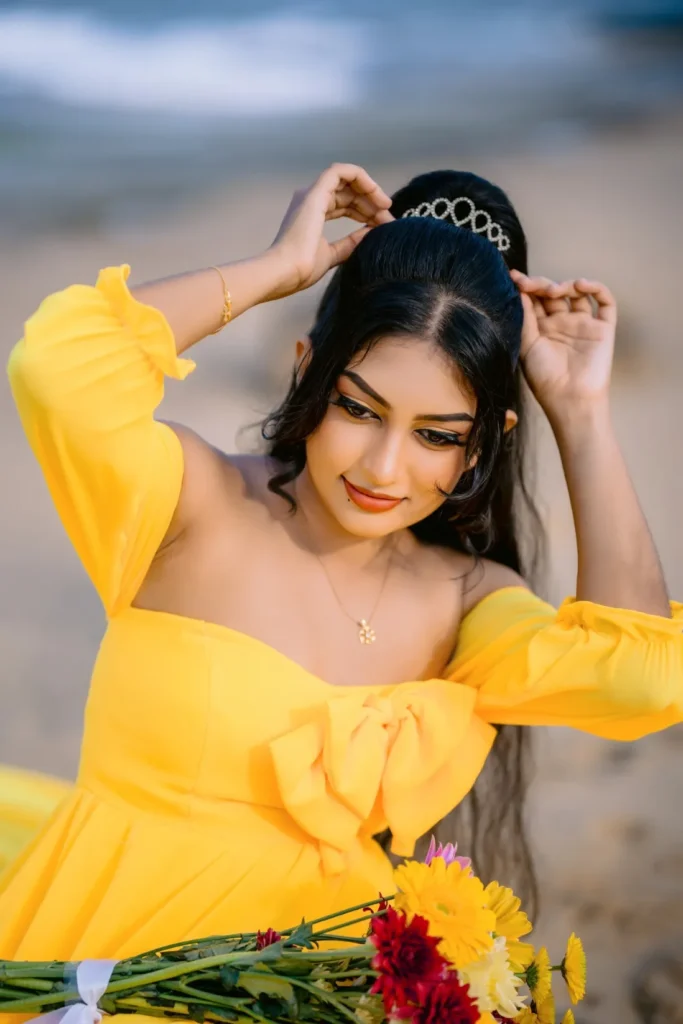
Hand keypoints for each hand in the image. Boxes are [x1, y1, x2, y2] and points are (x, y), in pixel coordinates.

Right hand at [268, 163, 393, 296]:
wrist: (285, 272)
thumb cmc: (302, 268)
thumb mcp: (334, 254)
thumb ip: (351, 243)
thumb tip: (371, 233)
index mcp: (312, 213)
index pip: (344, 205)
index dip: (366, 212)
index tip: (382, 225)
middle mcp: (310, 199)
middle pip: (348, 193)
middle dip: (371, 204)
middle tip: (389, 219)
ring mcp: (311, 193)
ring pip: (347, 180)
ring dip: (370, 191)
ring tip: (386, 208)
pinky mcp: (315, 192)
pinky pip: (340, 171)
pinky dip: (360, 177)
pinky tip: (375, 193)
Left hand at [511, 270, 617, 419]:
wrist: (570, 399)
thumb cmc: (545, 379)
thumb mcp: (528, 346)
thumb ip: (526, 318)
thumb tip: (520, 292)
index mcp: (542, 329)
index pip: (535, 301)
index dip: (526, 287)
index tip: (514, 277)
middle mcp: (563, 324)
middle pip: (553, 294)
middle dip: (541, 284)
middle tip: (531, 283)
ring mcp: (583, 324)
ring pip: (577, 293)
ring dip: (566, 284)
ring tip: (554, 291)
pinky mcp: (603, 328)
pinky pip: (605, 302)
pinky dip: (596, 288)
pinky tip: (581, 285)